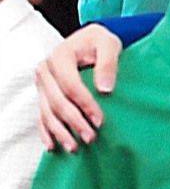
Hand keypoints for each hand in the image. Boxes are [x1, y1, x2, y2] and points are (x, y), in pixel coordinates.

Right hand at [34, 24, 122, 151]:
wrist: (88, 41)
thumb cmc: (99, 42)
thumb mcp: (109, 45)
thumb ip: (108, 63)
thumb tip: (104, 88)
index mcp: (59, 57)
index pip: (70, 85)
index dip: (85, 104)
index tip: (99, 120)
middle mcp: (45, 71)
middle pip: (57, 102)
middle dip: (73, 122)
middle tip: (90, 137)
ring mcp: (42, 84)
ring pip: (47, 112)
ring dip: (60, 132)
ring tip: (74, 147)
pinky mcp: (43, 94)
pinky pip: (41, 115)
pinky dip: (46, 132)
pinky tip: (53, 146)